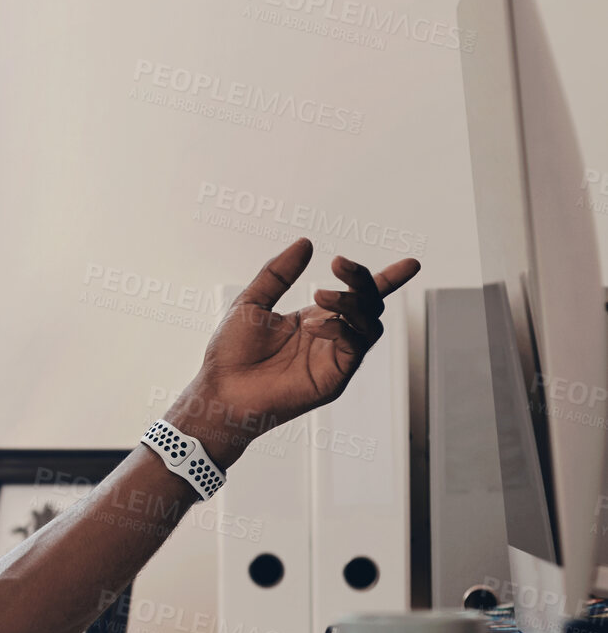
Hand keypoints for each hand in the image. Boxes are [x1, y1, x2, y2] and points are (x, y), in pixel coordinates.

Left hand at [168, 237, 420, 467]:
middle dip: (363, 279)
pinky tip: (313, 325)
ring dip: (352, 302)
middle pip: (370, 304)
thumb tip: (305, 243)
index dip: (386, 279)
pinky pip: (356, 348)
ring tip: (320, 294)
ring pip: (371, 324)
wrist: (221, 390)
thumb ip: (278, 273)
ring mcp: (334, 358)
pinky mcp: (334, 378)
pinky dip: (342, 328)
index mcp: (315, 319)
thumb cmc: (231, 353)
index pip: (359, 296)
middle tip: (339, 263)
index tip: (410, 264)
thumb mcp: (252, 301)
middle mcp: (330, 337)